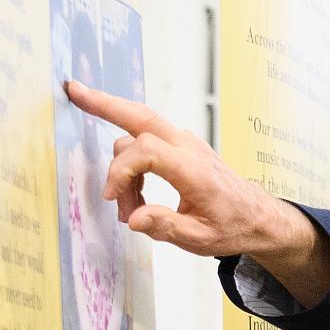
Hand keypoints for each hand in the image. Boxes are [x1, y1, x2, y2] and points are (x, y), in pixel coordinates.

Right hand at [59, 81, 329, 289]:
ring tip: (125, 205)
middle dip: (105, 103)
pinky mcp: (182, 145)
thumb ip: (164, 227)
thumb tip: (132, 219)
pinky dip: (131, 159)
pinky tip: (133, 193)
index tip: (113, 199)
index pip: (146, 151)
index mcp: (194, 170)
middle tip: (73, 90)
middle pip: (141, 115)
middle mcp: (189, 147)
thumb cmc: (231, 227)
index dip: (121, 172)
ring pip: (140, 127)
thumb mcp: (200, 239)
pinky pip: (148, 139)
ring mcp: (186, 142)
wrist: (257, 216)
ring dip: (122, 161)